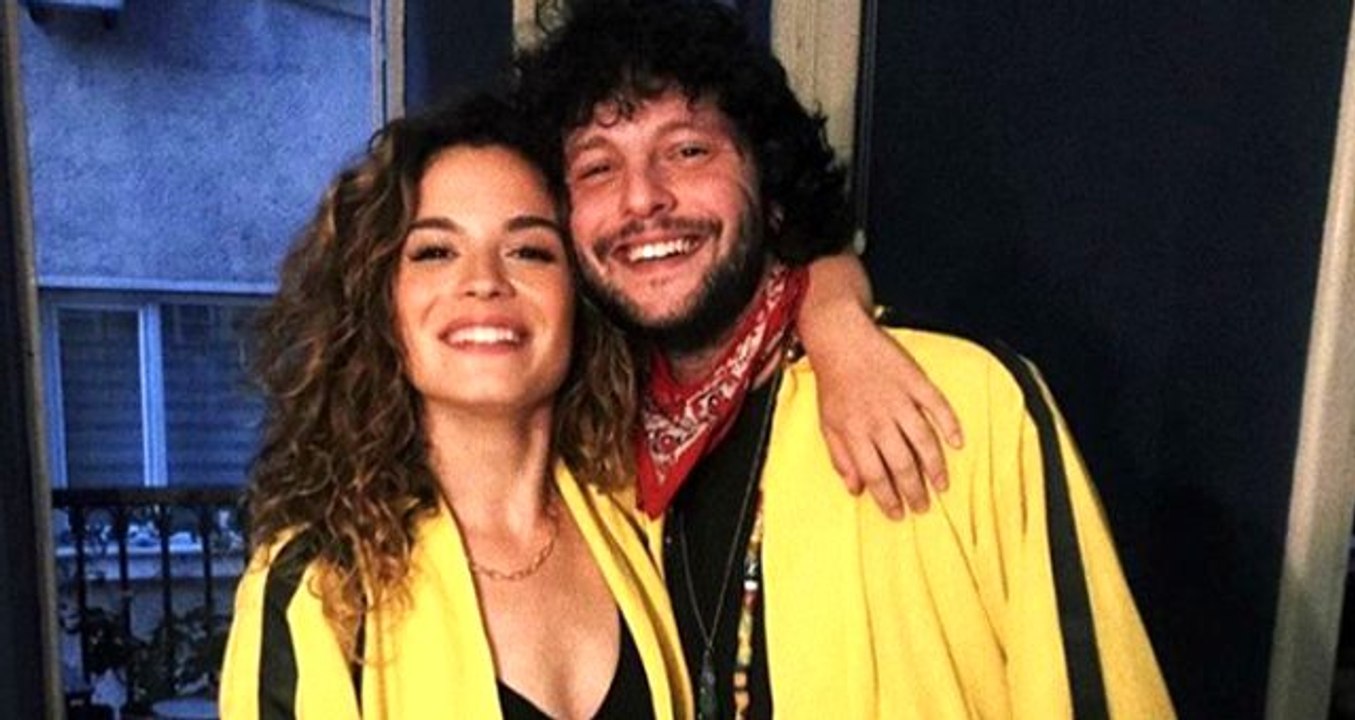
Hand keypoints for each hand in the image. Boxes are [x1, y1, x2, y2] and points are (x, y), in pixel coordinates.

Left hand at [809, 309, 962, 518]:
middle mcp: (878, 418)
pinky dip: (949, 424)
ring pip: (922, 440)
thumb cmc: (833, 383)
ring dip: (935, 466)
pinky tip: (957, 442)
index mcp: (854, 431)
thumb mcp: (827, 423)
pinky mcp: (915, 380)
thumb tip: (855, 489)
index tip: (898, 514)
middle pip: (902, 463)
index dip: (887, 498)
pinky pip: (937, 405)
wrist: (841, 338)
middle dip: (914, 491)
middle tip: (923, 507)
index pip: (875, 474)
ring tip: (941, 486)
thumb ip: (840, 457)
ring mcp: (899, 399)